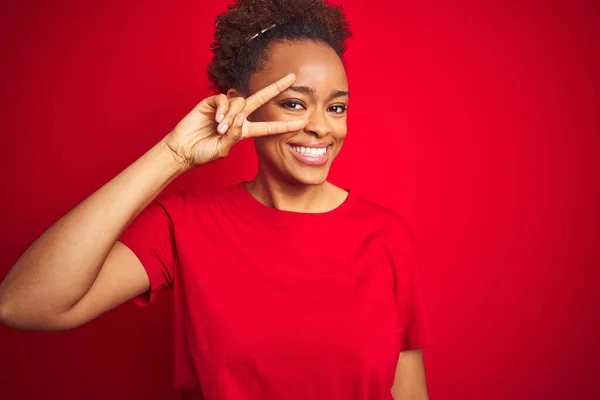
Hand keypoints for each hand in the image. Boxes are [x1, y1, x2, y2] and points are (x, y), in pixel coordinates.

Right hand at [162, 73, 305, 169]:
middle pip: (260, 99)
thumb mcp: (223, 149)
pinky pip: (224, 99)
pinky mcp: (211, 102)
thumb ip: (235, 135)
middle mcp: (238, 117)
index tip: (302, 123)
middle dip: (276, 87)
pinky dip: (223, 108)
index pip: (268, 126)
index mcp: (244, 131)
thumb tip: (241, 117)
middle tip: (292, 77)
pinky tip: (217, 120)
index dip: (284, 125)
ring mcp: (224, 108)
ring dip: (232, 116)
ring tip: (221, 129)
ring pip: (239, 102)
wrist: (183, 150)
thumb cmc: (203, 153)